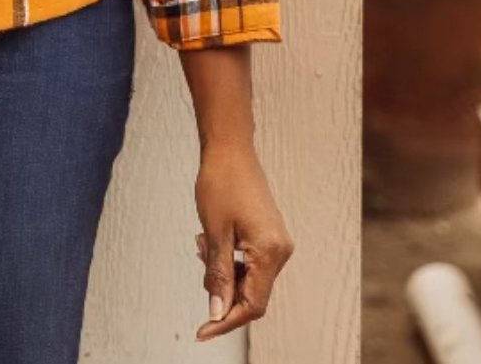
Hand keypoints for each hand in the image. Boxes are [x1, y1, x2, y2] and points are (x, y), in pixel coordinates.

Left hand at [193, 141, 292, 342]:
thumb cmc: (220, 184)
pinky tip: (212, 240)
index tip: (201, 332)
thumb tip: (216, 313)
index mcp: (270, 252)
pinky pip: (251, 262)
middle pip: (252, 294)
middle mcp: (280, 251)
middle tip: (200, 257)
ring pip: (249, 278)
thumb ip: (218, 275)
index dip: (226, 321)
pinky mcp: (270, 235)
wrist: (230, 148)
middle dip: (222, 289)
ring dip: (223, 272)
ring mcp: (277, 242)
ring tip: (203, 243)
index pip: (252, 305)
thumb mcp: (214, 232)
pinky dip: (230, 260)